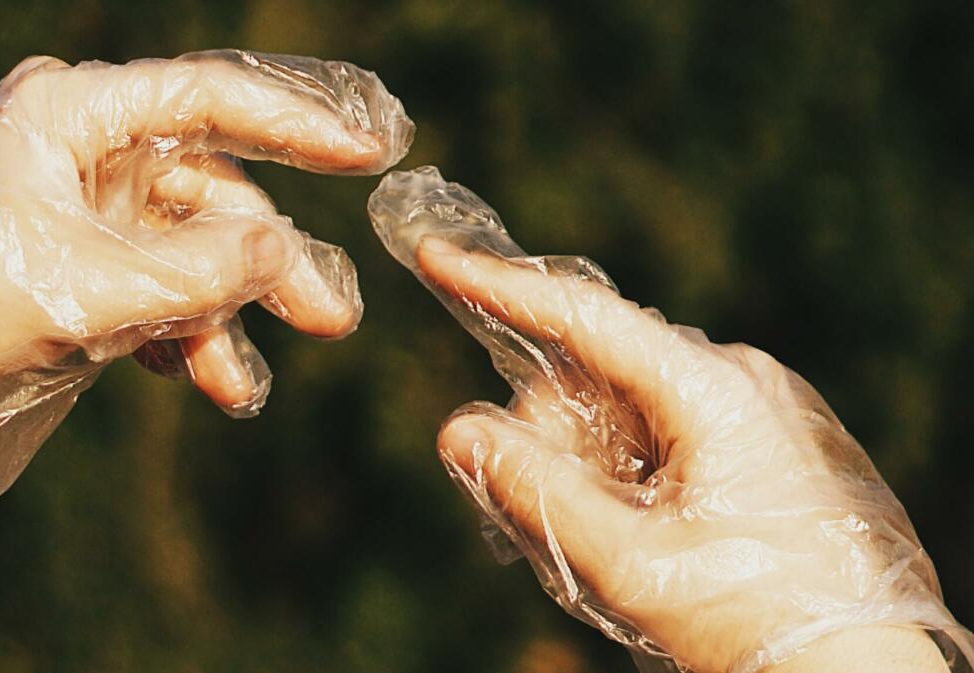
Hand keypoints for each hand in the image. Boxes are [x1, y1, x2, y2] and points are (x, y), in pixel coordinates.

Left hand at [0, 50, 411, 592]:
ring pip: (183, 251)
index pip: (207, 98)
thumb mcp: (91, 285)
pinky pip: (149, 283)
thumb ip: (199, 269)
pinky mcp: (74, 255)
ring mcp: (79, 203)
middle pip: (207, 195)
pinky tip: (192, 376)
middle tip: (330, 318)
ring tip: (239, 386)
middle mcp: (83, 148)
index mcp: (74, 113)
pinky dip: (174, 329)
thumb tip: (285, 253)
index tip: (364, 149)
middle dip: (264, 269)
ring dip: (218, 318)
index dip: (294, 124)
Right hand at [368, 167, 968, 672]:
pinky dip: (628, 464)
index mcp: (712, 390)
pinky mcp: (760, 430)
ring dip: (592, 460)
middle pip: (595, 375)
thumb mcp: (631, 562)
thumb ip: (534, 491)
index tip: (438, 257)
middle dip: (552, 434)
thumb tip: (455, 429)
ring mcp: (755, 400)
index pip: (584, 319)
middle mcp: (737, 374)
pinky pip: (664, 423)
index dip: (501, 288)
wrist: (858, 666)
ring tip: (615, 535)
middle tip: (552, 514)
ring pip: (625, 404)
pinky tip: (641, 521)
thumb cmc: (754, 619)